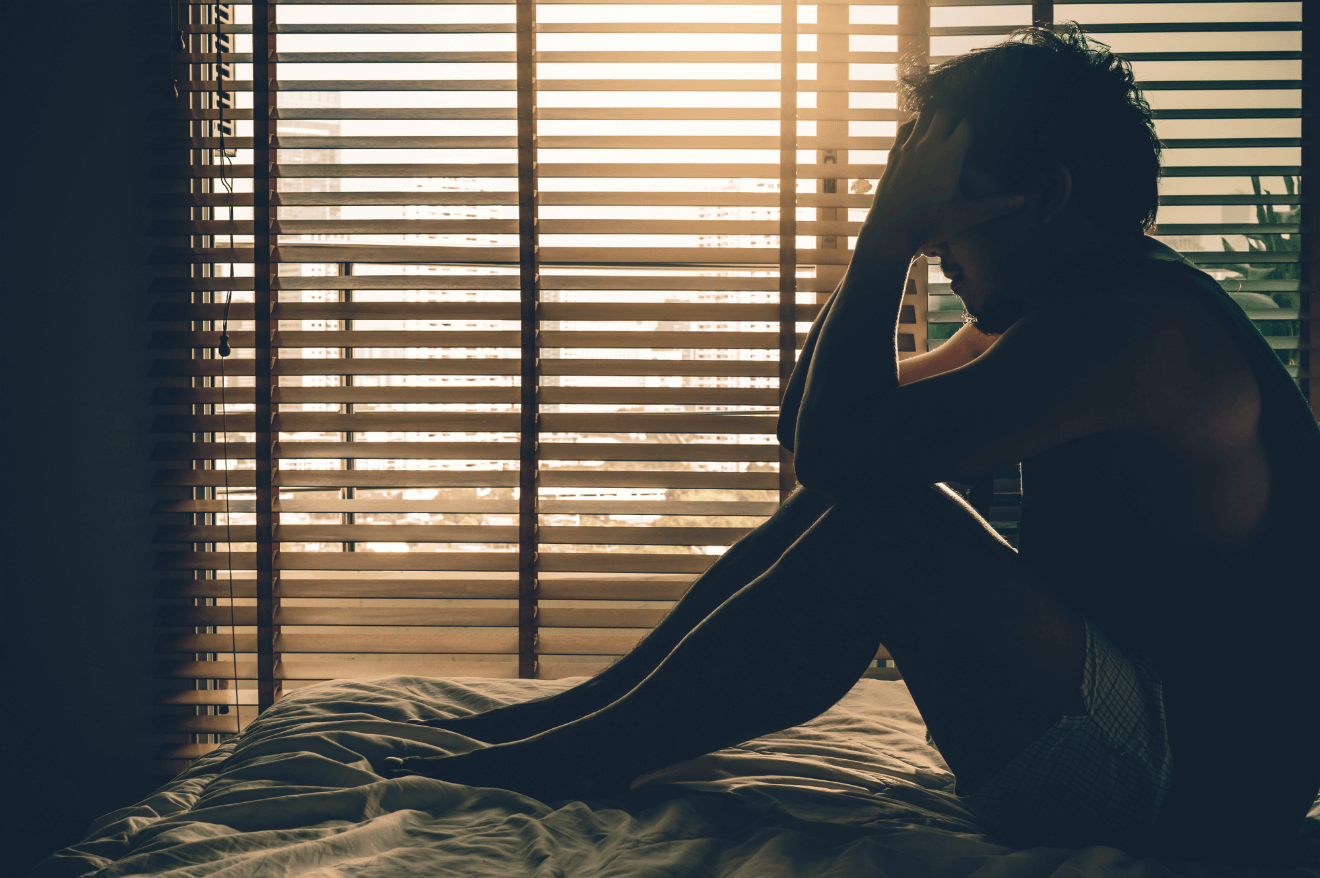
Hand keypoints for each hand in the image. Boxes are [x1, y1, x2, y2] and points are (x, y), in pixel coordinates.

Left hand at [860, 108, 1024, 255]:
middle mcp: (929, 145)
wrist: (890, 231)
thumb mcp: (965, 216)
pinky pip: (905, 128)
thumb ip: (994, 206)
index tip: (983, 118)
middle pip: (945, 110)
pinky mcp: (894, 154)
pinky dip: (915, 124)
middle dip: (957, 110)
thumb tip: (1021, 201)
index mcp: (950, 155)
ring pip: (923, 114)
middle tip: (964, 115)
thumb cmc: (929, 224)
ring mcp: (908, 147)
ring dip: (935, 113)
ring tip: (945, 117)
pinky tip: (921, 130)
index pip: (968, 123)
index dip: (976, 118)